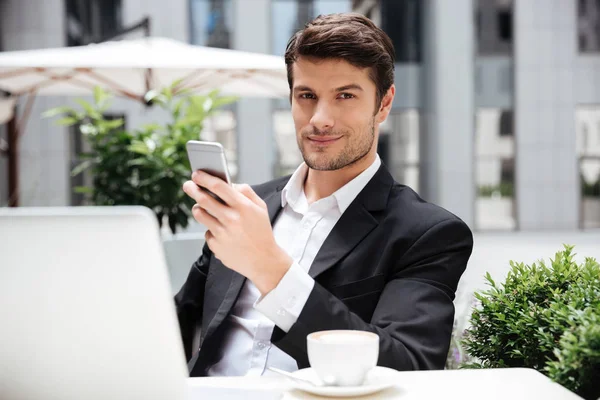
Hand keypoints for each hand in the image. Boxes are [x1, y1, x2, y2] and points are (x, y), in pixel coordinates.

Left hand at [182, 171, 292, 294]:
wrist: (263, 260)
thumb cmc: (261, 231)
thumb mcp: (260, 208)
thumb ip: (245, 191)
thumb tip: (229, 183)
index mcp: (243, 207)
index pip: (218, 186)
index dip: (204, 178)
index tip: (196, 174)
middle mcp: (231, 219)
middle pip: (203, 199)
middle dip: (192, 189)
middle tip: (188, 185)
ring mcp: (222, 233)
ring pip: (200, 214)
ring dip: (198, 208)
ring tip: (202, 207)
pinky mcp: (215, 246)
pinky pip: (206, 232)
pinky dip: (211, 229)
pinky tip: (221, 232)